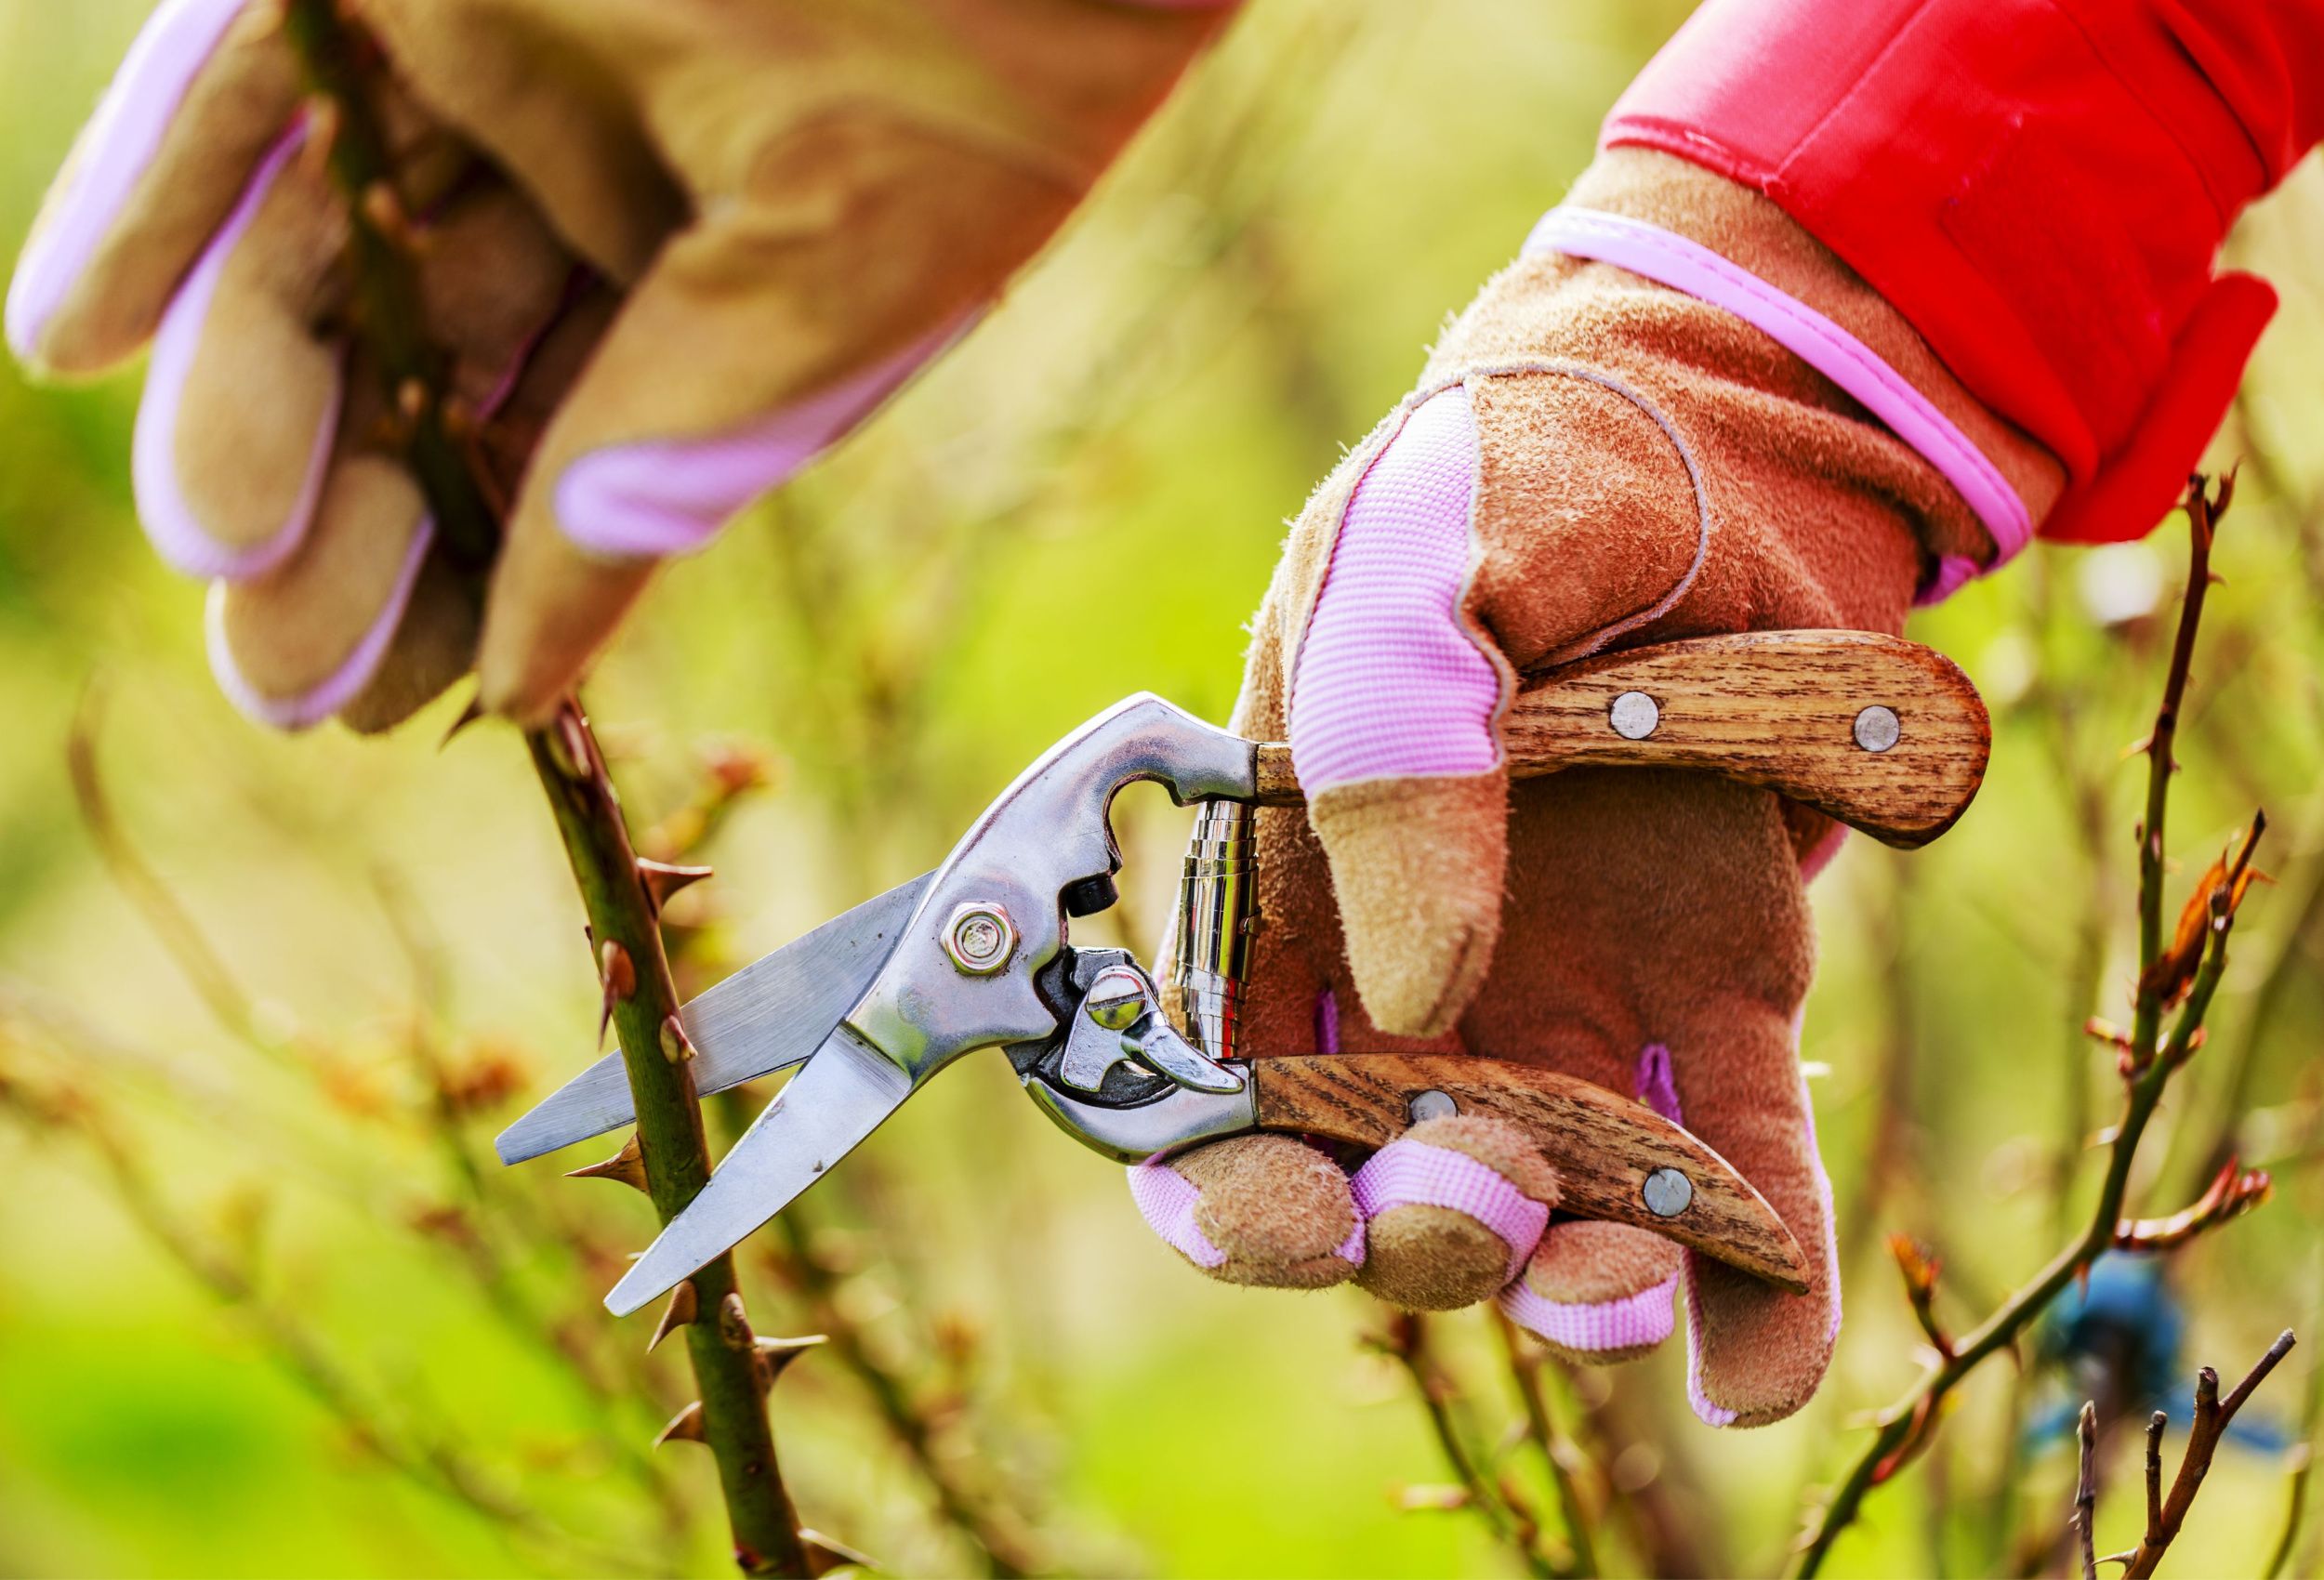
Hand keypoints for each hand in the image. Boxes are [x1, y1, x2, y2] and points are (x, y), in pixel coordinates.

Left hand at [9, 0, 1227, 729]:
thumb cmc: (986, 65)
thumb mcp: (828, 299)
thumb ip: (664, 466)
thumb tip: (531, 677)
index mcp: (722, 260)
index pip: (568, 444)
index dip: (480, 579)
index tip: (398, 705)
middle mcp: (593, 162)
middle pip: (429, 368)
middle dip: (355, 523)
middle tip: (285, 674)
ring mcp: (488, 50)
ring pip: (327, 251)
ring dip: (251, 402)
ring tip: (220, 544)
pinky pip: (242, 86)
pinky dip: (155, 207)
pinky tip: (79, 345)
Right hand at [1132, 148, 2058, 1426]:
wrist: (1728, 430)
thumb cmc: (1528, 473)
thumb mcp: (1427, 554)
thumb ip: (1386, 732)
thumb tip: (1418, 985)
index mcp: (1288, 887)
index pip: (1214, 1089)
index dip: (1231, 1188)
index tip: (1292, 1216)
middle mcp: (1412, 976)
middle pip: (1375, 1180)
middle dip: (1411, 1240)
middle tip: (1482, 1204)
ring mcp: (1568, 1000)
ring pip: (1548, 1203)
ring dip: (1573, 1284)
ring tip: (1631, 1282)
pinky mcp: (1719, 1001)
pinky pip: (1729, 1169)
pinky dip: (1748, 1287)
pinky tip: (1757, 1363)